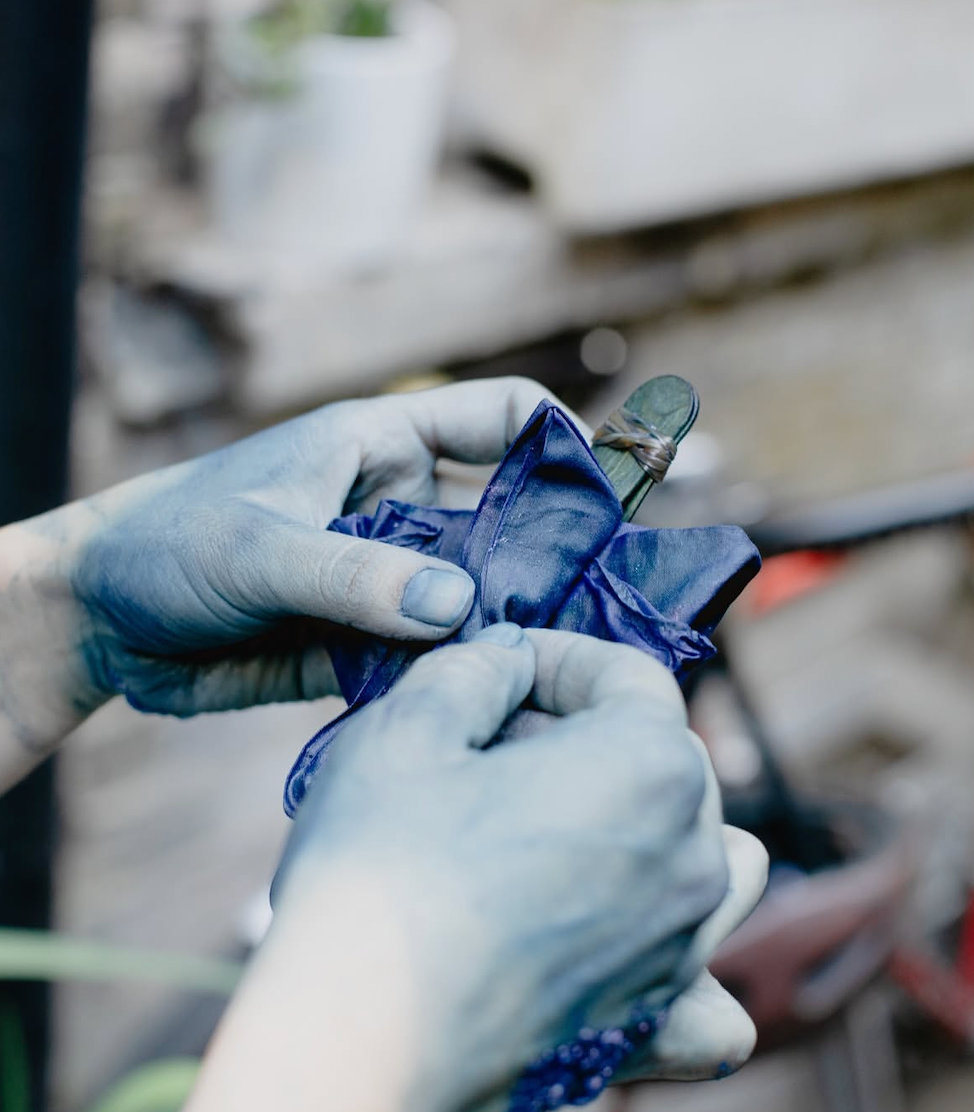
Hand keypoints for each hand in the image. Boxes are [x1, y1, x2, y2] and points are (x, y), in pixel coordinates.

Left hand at [0, 379, 576, 770]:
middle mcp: (402, 510)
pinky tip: (484, 705)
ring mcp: (390, 580)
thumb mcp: (255, 547)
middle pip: (508, 521)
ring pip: (478, 597)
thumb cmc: (168, 543)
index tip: (606, 494)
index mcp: (383, 447)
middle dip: (551, 558)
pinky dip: (460, 677)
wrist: (104, 623)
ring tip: (552, 666)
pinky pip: (436, 657)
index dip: (561, 443)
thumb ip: (350, 572)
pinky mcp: (370, 644)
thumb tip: (454, 603)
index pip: (500, 417)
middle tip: (597, 607)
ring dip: (511, 628)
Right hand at [222, 626, 765, 1111]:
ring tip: (549, 830)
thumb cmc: (376, 875)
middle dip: (584, 733)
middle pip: (664, 757)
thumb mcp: (407, 727)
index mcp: (648, 768)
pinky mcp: (654, 1022)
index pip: (629, 675)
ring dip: (644, 823)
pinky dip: (679, 956)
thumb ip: (476, 666)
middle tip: (491, 746)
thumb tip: (511, 658)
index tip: (499, 668)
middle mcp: (691, 858)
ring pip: (706, 853)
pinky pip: (708, 987)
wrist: (352, 1045)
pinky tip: (616, 943)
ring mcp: (684, 948)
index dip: (558, 656)